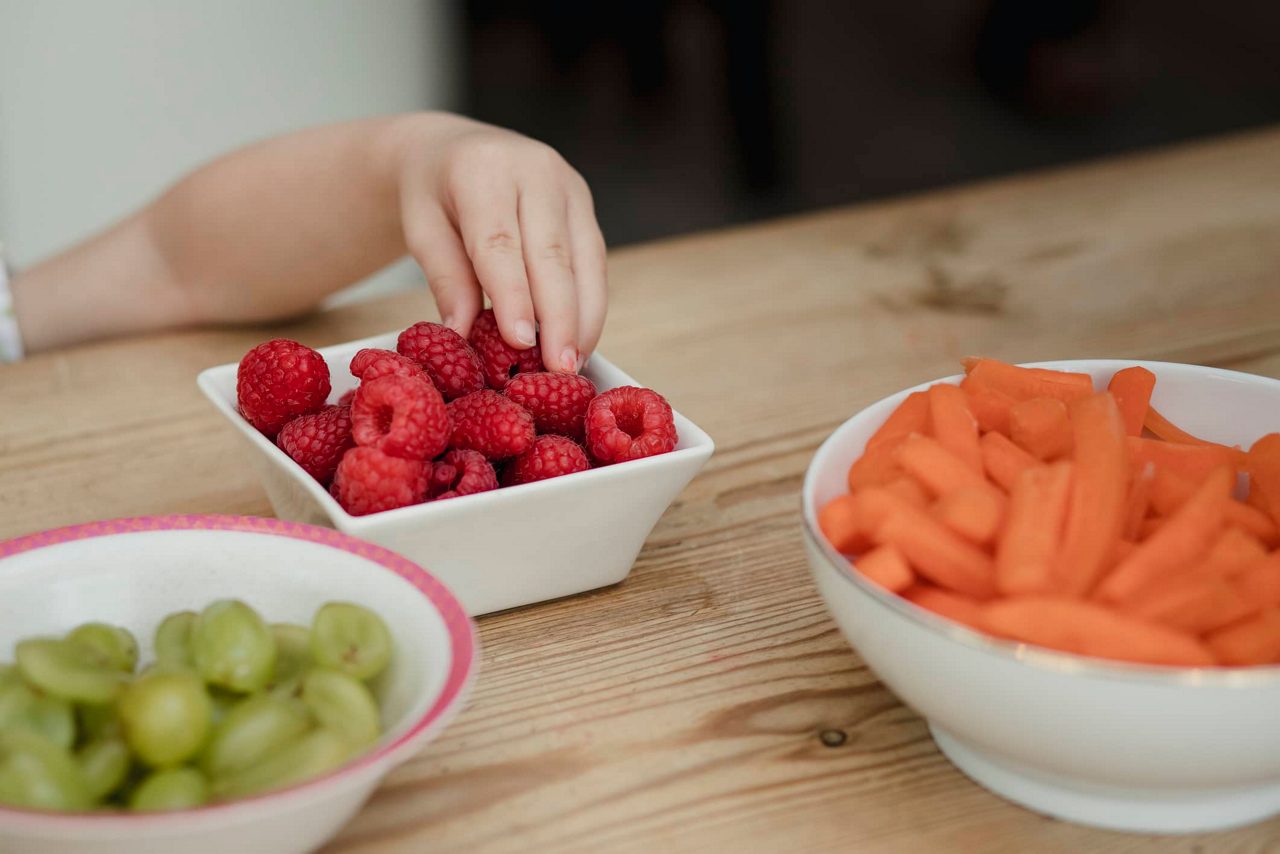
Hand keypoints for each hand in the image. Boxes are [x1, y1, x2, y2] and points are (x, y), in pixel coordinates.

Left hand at [391, 114, 607, 372]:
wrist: (453, 149)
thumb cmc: (434, 194)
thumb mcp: (421, 230)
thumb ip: (446, 279)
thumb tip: (462, 336)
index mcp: (484, 170)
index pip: (501, 243)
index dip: (514, 296)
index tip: (521, 342)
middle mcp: (536, 170)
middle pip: (553, 254)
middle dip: (560, 317)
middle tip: (559, 368)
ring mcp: (569, 185)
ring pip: (585, 261)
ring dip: (583, 318)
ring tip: (573, 365)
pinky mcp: (586, 203)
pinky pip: (595, 261)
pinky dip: (590, 305)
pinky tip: (581, 340)